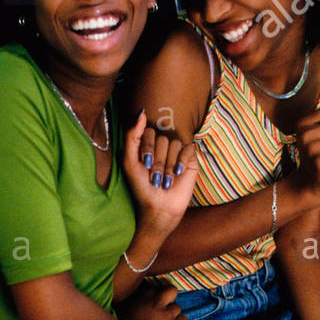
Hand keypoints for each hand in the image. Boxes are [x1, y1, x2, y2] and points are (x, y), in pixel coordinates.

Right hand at [118, 282, 187, 319]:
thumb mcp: (122, 312)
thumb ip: (128, 303)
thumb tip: (127, 300)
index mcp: (144, 299)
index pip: (153, 288)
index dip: (154, 293)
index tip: (153, 300)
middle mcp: (157, 303)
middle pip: (171, 290)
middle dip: (171, 295)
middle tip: (167, 303)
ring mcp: (168, 314)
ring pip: (177, 307)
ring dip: (173, 314)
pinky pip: (184, 319)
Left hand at [123, 111, 197, 233]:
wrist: (159, 207)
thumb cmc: (141, 187)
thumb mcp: (129, 162)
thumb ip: (132, 136)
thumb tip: (142, 112)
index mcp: (147, 144)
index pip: (148, 131)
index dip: (147, 148)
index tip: (145, 166)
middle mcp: (163, 145)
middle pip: (162, 138)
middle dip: (158, 161)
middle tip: (155, 178)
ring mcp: (177, 151)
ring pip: (174, 144)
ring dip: (168, 166)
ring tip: (165, 181)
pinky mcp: (190, 159)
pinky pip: (188, 148)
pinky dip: (181, 162)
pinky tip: (178, 174)